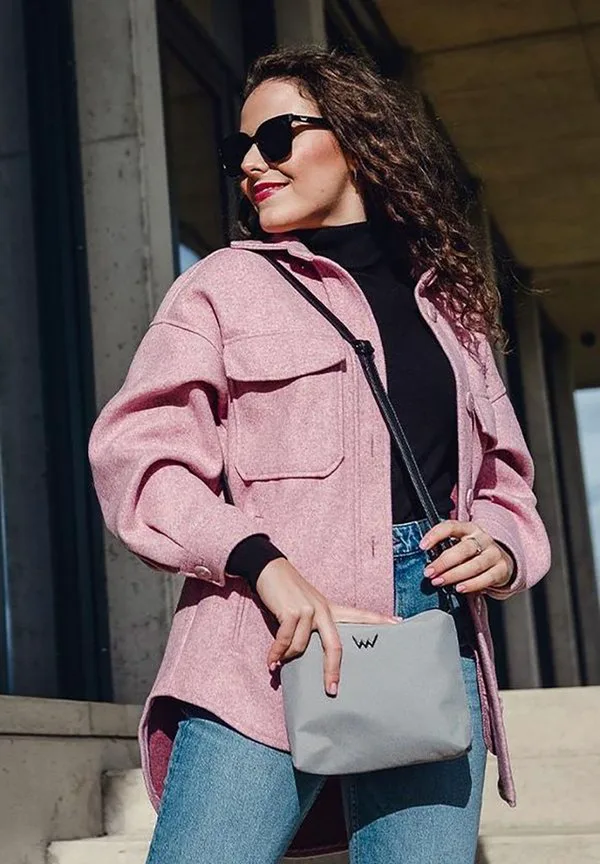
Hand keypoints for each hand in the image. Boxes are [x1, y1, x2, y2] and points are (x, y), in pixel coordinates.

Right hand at [255, 558, 399, 695]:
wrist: (269, 569)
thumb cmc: (288, 591)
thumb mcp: (308, 604)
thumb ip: (313, 625)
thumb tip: (307, 652)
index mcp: (330, 609)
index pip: (359, 615)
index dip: (379, 620)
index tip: (398, 623)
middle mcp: (323, 610)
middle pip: (335, 646)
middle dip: (332, 671)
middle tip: (332, 690)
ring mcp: (308, 611)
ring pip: (300, 647)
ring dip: (286, 656)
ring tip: (277, 662)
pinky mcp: (292, 612)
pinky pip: (284, 642)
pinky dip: (276, 654)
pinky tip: (271, 662)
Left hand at [418, 520, 514, 593]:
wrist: (501, 560)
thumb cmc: (474, 553)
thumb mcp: (460, 545)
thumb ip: (446, 550)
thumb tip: (428, 565)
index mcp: (469, 529)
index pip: (451, 527)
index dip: (435, 535)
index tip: (422, 546)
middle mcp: (482, 539)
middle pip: (463, 549)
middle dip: (443, 562)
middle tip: (430, 572)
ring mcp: (494, 553)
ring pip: (474, 565)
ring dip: (454, 575)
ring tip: (440, 581)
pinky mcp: (502, 569)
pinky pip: (486, 578)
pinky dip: (471, 584)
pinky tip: (460, 588)